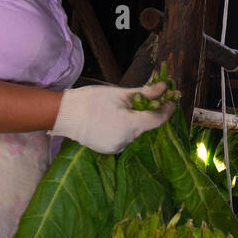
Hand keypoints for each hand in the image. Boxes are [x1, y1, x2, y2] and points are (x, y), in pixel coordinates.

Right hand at [50, 82, 175, 154]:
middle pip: (145, 126)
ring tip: (123, 110)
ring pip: (134, 133)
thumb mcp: (120, 93)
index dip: (167, 109)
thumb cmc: (92, 100)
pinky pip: (124, 138)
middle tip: (144, 101)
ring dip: (134, 122)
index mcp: (130, 125)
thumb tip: (164, 87)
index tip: (171, 100)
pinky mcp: (109, 150)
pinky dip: (124, 130)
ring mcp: (117, 147)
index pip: (157, 120)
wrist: (66, 114)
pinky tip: (114, 121)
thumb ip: (145, 93)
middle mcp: (126, 140)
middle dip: (147, 113)